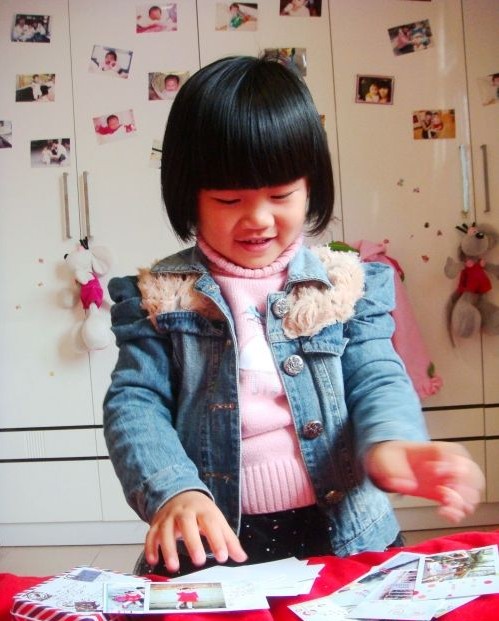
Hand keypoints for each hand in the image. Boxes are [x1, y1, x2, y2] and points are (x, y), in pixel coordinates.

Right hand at [144, 491, 247, 572]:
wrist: (180, 494)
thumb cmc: (200, 511)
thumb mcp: (217, 520)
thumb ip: (229, 539)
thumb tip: (242, 557)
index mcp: (203, 510)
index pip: (211, 523)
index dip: (217, 540)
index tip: (223, 557)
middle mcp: (185, 512)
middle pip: (187, 523)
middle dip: (193, 542)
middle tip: (199, 561)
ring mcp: (169, 517)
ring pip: (166, 530)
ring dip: (169, 548)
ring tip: (174, 567)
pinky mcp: (156, 524)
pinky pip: (151, 534)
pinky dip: (150, 547)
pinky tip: (153, 561)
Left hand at [364, 440, 484, 522]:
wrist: (387, 466)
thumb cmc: (389, 456)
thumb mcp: (386, 458)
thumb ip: (394, 470)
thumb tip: (408, 486)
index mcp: (439, 450)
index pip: (458, 455)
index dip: (451, 466)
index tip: (434, 471)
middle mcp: (450, 465)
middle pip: (472, 475)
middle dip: (463, 488)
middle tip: (445, 495)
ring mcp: (449, 481)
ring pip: (472, 492)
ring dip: (462, 502)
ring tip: (445, 507)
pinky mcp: (446, 495)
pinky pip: (462, 505)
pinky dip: (458, 512)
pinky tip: (444, 513)